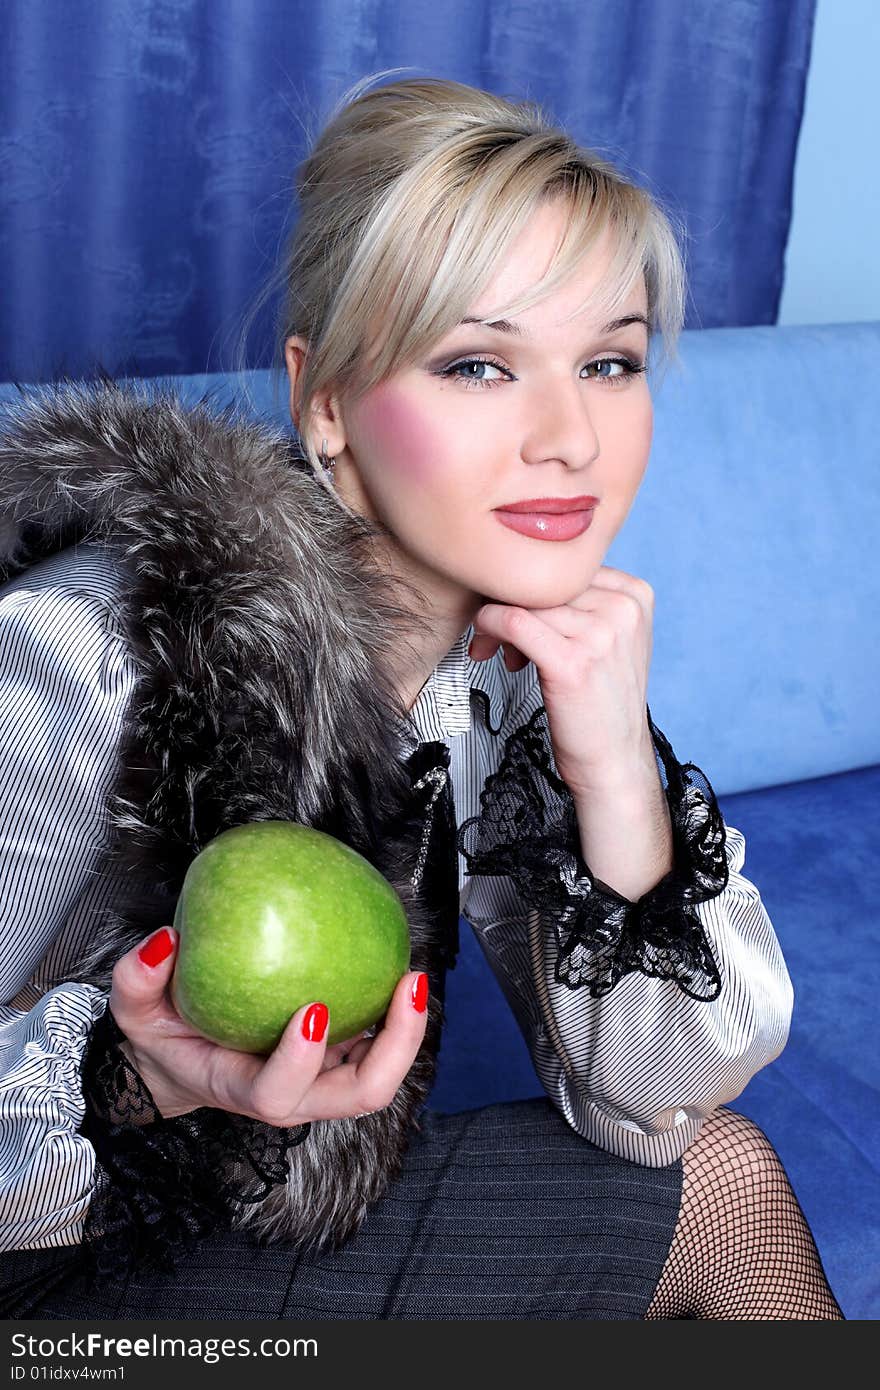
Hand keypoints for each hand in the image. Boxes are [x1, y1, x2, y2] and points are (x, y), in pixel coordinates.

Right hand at [108, 927, 428, 1126]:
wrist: (184, 1061)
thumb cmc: (166, 1038)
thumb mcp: (136, 1010)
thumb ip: (138, 978)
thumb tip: (166, 941)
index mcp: (242, 1089)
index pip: (278, 1092)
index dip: (300, 1060)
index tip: (313, 1009)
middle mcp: (293, 1095)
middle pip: (360, 1094)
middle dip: (395, 1049)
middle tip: (406, 987)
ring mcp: (320, 1081)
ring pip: (379, 1075)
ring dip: (406, 1031)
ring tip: (412, 976)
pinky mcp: (335, 1059)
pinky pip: (375, 1044)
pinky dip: (392, 1012)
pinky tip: (395, 964)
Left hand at [469, 566, 656, 798]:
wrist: (614, 761)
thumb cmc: (601, 704)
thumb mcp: (609, 640)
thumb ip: (582, 602)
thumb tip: (523, 575)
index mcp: (636, 594)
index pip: (565, 567)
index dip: (531, 588)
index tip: (514, 614)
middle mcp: (624, 608)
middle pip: (543, 582)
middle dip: (510, 604)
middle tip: (494, 636)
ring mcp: (602, 634)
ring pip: (524, 601)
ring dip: (495, 622)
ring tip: (492, 650)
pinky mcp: (573, 662)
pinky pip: (513, 622)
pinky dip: (489, 628)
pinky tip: (485, 647)